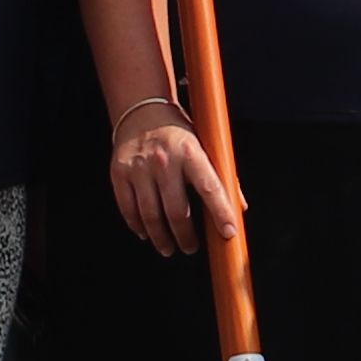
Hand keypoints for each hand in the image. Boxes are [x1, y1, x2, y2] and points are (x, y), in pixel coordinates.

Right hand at [106, 101, 237, 257]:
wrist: (141, 112)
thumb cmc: (179, 133)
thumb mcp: (206, 145)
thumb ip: (223, 175)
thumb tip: (241, 206)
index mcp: (191, 152)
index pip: (210, 188)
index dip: (221, 213)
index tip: (228, 233)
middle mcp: (164, 161)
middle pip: (177, 210)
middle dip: (186, 236)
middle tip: (191, 248)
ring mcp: (139, 168)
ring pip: (150, 215)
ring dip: (161, 237)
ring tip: (168, 248)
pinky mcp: (119, 173)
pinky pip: (127, 208)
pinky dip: (137, 225)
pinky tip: (146, 234)